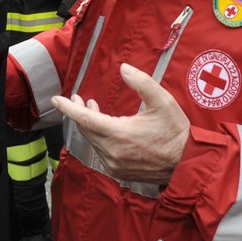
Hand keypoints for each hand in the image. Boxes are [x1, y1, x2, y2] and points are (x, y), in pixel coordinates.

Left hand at [51, 63, 188, 184]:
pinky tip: (104, 129)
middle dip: (79, 112)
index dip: (69, 108)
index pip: (86, 119)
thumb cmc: (175, 132)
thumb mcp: (163, 101)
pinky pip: (100, 152)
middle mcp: (112, 152)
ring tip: (93, 108)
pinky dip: (97, 139)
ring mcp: (114, 164)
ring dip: (89, 125)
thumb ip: (142, 82)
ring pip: (92, 141)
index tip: (55, 100)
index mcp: (119, 134)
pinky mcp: (118, 172)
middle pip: (86, 130)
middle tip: (79, 98)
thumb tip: (123, 68)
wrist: (186, 164)